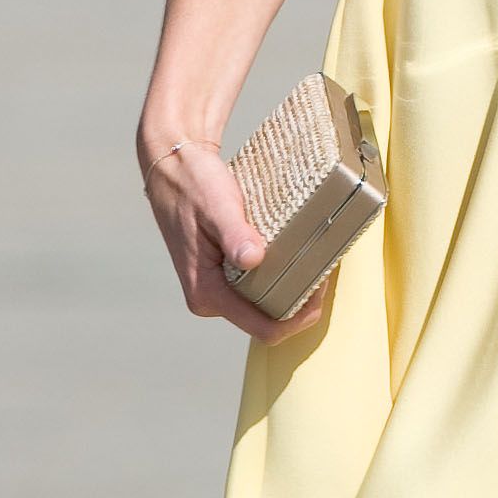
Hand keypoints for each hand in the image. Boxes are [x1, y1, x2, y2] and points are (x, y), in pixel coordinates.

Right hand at [139, 130, 326, 342]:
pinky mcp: (222, 277)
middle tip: (325, 268)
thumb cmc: (193, 184)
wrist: (172, 169)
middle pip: (268, 321)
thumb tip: (252, 260)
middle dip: (301, 302)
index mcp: (206, 292)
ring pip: (265, 305)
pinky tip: (298, 255)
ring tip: (316, 260)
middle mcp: (209, 299)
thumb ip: (234, 234)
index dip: (298, 317)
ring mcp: (216, 290)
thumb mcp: (217, 205)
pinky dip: (281, 276)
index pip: (263, 328)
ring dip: (293, 289)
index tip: (321, 288)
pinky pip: (258, 287)